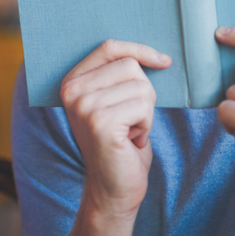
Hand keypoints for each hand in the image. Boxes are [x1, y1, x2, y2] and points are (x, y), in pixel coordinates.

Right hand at [60, 40, 171, 217]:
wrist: (113, 188)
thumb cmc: (121, 143)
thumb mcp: (114, 102)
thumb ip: (119, 75)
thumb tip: (155, 52)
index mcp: (71, 81)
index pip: (109, 47)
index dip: (140, 50)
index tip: (163, 62)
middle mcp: (72, 91)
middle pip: (130, 66)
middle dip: (143, 93)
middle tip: (131, 120)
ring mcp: (84, 106)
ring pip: (141, 87)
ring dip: (146, 112)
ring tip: (130, 131)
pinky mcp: (101, 122)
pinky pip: (144, 107)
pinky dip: (147, 125)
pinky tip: (132, 140)